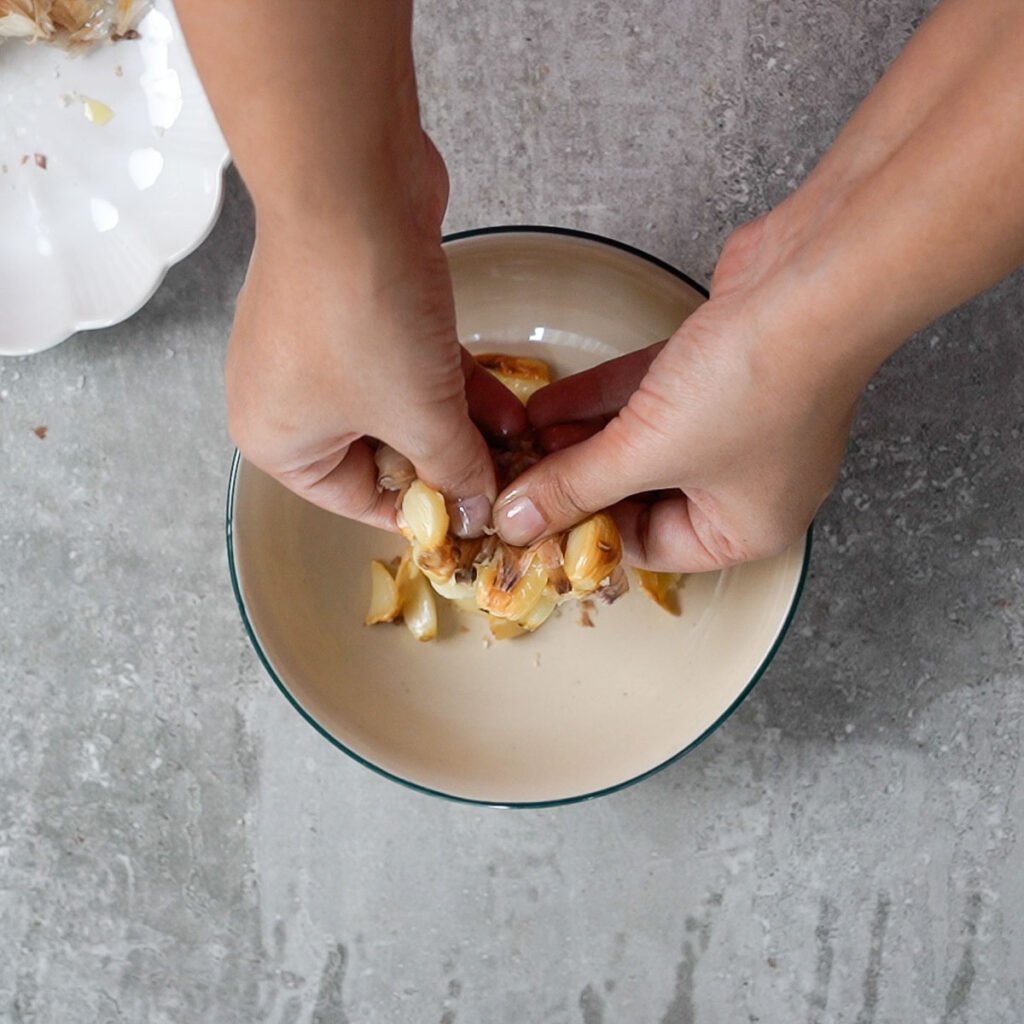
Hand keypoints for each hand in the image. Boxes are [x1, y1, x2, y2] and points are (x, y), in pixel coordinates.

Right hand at [225, 137, 525, 535]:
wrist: (352, 185)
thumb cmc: (363, 315)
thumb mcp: (420, 416)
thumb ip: (453, 471)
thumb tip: (475, 511)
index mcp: (277, 440)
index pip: (357, 501)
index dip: (425, 513)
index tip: (476, 521)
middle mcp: (288, 398)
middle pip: (384, 454)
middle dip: (451, 464)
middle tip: (507, 479)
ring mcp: (321, 347)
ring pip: (402, 406)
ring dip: (463, 424)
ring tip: (521, 444)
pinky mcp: (357, 306)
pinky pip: (408, 363)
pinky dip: (452, 382)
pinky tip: (509, 405)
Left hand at [492, 216, 864, 570]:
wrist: (816, 280)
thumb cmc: (755, 387)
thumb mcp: (647, 452)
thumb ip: (576, 487)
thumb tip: (520, 522)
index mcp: (746, 529)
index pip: (647, 547)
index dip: (584, 534)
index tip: (533, 522)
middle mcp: (744, 483)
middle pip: (640, 496)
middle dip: (578, 482)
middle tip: (521, 479)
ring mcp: (734, 424)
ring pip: (641, 444)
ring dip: (581, 440)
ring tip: (523, 440)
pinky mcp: (717, 370)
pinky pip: (649, 399)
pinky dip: (600, 401)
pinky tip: (547, 403)